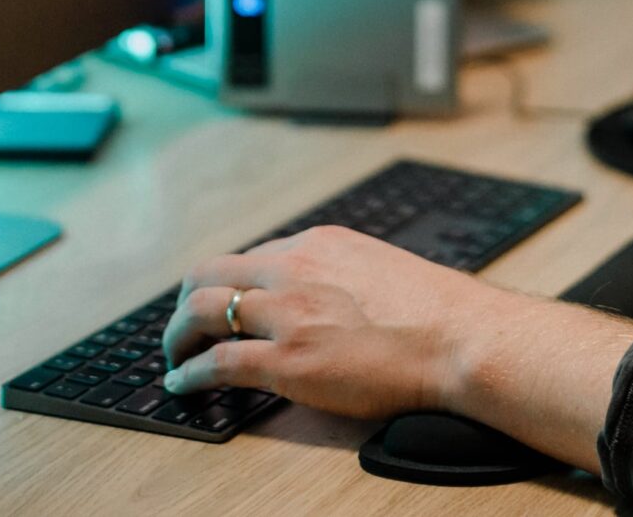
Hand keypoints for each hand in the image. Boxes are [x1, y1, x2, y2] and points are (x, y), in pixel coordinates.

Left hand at [159, 224, 632, 469]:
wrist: (458, 336)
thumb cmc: (435, 313)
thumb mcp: (378, 269)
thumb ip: (341, 276)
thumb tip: (329, 299)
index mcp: (317, 246)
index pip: (251, 258)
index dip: (228, 284)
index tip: (222, 304)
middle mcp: (293, 269)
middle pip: (209, 272)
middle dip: (186, 301)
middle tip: (183, 327)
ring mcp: (286, 313)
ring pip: (200, 309)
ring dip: (176, 336)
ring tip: (175, 357)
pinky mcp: (286, 358)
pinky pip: (216, 361)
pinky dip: (189, 373)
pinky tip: (183, 385)